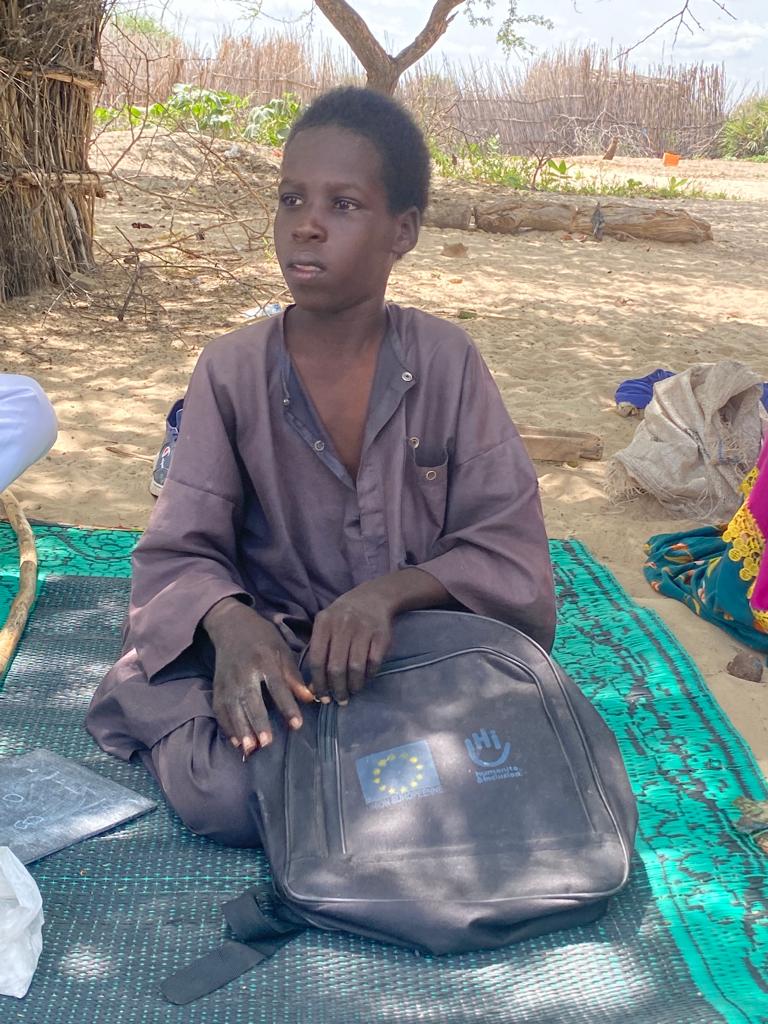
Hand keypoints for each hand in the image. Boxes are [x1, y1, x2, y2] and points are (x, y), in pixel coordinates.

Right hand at [203, 598, 313, 756]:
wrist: (231, 625)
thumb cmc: (263, 639)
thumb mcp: (283, 651)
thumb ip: (294, 676)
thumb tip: (310, 698)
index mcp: (265, 660)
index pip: (277, 687)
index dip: (287, 706)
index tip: (297, 725)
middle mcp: (244, 672)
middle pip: (251, 700)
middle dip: (258, 722)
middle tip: (267, 743)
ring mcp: (228, 680)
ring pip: (233, 708)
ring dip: (241, 729)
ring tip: (250, 749)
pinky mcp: (217, 686)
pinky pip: (220, 709)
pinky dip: (227, 726)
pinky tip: (236, 741)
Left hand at [307, 583, 393, 705]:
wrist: (374, 597)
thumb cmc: (344, 617)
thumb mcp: (326, 626)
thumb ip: (319, 652)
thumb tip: (313, 687)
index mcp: (323, 623)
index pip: (316, 659)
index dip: (318, 682)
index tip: (321, 697)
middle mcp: (342, 624)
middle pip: (336, 667)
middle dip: (337, 689)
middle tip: (339, 699)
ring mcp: (363, 629)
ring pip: (355, 667)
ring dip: (353, 685)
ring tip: (352, 691)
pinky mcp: (381, 635)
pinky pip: (373, 662)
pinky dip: (369, 675)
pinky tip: (365, 678)